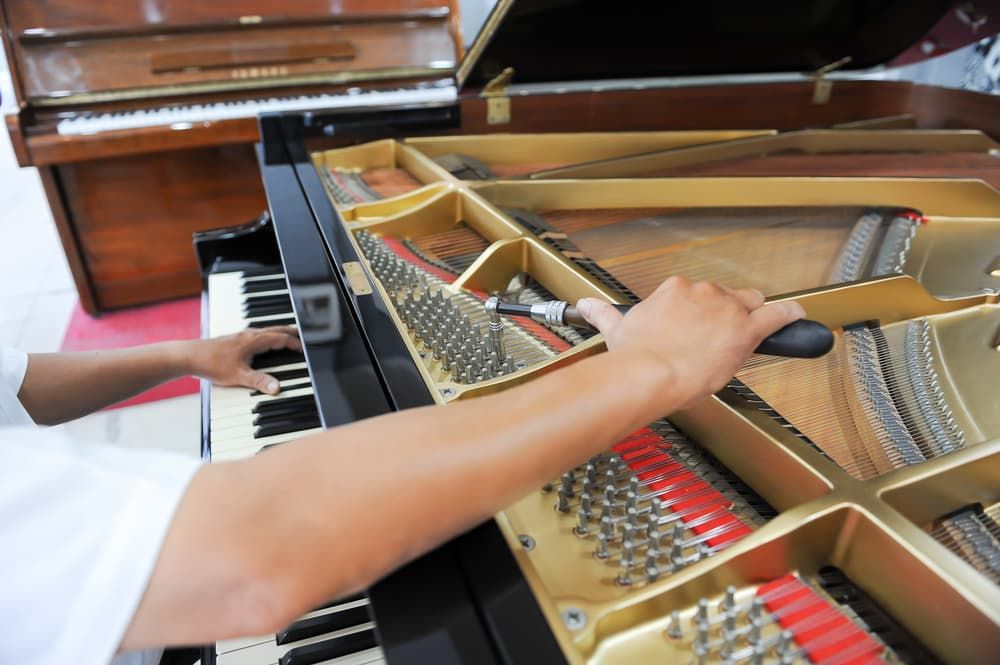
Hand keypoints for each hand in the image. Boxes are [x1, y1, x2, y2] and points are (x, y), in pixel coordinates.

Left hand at [189, 326, 301, 394]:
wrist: (189, 356)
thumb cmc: (211, 364)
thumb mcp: (238, 376)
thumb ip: (259, 382)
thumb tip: (277, 387)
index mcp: (254, 340)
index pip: (280, 338)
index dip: (294, 343)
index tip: (304, 348)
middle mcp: (249, 335)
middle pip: (275, 329)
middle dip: (291, 332)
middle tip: (303, 334)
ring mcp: (241, 335)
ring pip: (267, 330)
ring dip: (279, 332)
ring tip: (288, 336)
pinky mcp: (235, 339)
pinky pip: (258, 334)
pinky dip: (268, 335)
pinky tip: (264, 342)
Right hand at [576, 277, 803, 408]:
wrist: (649, 374)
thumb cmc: (636, 357)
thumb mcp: (618, 329)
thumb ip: (604, 314)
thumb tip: (585, 306)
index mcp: (674, 291)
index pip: (695, 295)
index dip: (700, 313)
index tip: (695, 327)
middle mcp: (702, 293)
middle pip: (725, 297)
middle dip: (723, 315)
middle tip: (714, 339)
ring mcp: (726, 309)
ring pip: (748, 306)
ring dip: (747, 320)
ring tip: (741, 340)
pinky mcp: (746, 328)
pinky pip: (777, 315)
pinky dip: (790, 315)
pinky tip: (798, 317)